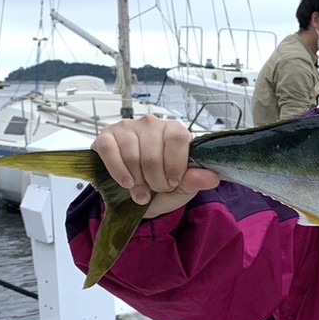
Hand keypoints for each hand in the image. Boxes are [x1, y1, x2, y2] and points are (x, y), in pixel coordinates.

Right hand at [91, 115, 219, 217]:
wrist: (137, 195)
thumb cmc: (161, 185)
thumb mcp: (183, 187)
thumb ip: (196, 180)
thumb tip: (212, 177)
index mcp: (174, 130)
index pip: (177, 139)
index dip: (175, 165)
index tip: (173, 182)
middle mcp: (151, 124)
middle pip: (152, 153)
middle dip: (155, 180)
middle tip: (156, 189)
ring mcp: (127, 128)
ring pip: (132, 155)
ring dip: (137, 180)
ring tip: (142, 192)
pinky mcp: (106, 136)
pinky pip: (109, 151)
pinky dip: (118, 171)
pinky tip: (125, 182)